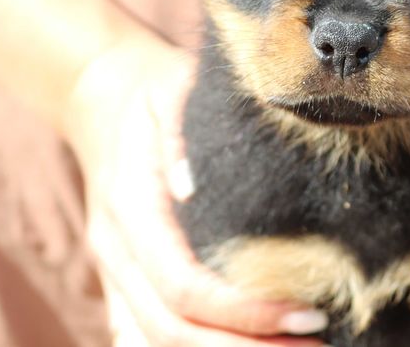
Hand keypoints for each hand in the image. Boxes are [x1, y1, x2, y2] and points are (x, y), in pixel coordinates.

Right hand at [64, 35, 329, 346]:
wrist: (100, 90)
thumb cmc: (153, 88)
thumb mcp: (171, 91)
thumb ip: (180, 136)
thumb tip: (191, 190)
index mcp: (131, 208)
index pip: (183, 286)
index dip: (243, 312)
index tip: (308, 316)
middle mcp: (117, 249)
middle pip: (169, 329)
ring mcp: (115, 267)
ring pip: (156, 338)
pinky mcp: (124, 274)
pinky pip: (146, 329)